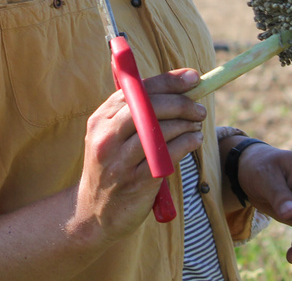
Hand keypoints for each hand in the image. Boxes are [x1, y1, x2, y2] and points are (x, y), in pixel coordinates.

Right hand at [72, 69, 205, 244]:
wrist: (92, 214)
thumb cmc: (112, 167)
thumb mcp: (111, 136)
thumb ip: (134, 113)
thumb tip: (174, 87)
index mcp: (101, 119)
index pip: (137, 89)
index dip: (168, 81)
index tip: (193, 77)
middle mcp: (106, 137)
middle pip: (148, 107)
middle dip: (180, 103)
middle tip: (199, 109)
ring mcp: (119, 161)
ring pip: (159, 130)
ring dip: (185, 124)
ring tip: (196, 126)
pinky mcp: (135, 182)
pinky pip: (167, 155)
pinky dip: (186, 143)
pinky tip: (194, 140)